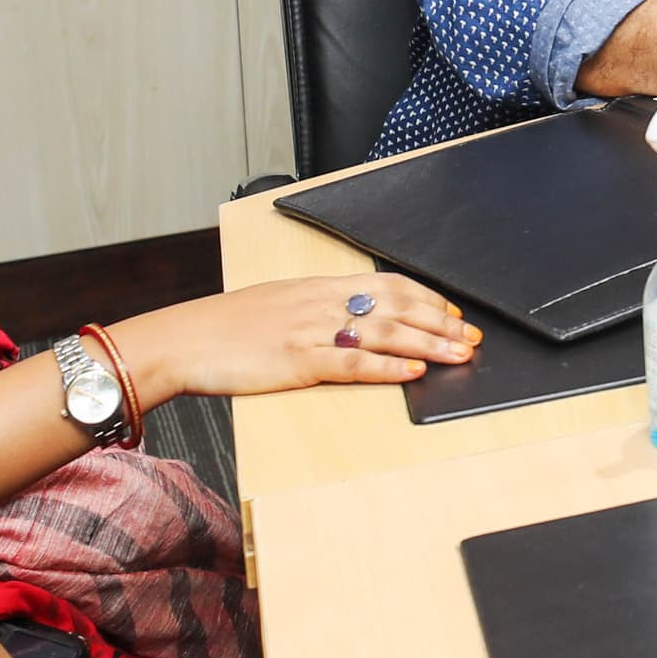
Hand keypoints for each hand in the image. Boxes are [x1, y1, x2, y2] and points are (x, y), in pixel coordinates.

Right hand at [114, 275, 478, 405]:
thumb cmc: (228, 327)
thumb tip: (353, 317)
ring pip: (385, 334)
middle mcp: (322, 303)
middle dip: (440, 322)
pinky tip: (412, 373)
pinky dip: (387, 369)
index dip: (427, 298)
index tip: (453, 312)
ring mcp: (311, 332)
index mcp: (319, 286)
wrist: (185, 339)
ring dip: (428, 345)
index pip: (388, 284)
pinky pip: (352, 364)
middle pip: (396, 307)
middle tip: (471, 337)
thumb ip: (318, 307)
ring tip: (459, 354)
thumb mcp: (280, 303)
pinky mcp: (298, 362)